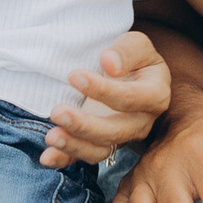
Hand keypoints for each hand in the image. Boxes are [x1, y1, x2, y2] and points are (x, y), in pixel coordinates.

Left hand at [40, 30, 171, 169]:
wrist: (126, 73)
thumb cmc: (132, 57)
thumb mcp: (136, 44)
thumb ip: (127, 51)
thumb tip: (109, 64)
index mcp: (155, 96)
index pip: (131, 98)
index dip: (103, 90)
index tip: (74, 75)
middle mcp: (141, 122)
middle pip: (116, 131)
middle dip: (85, 125)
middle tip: (56, 112)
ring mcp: (121, 137)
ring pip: (101, 150)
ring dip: (74, 145)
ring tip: (51, 136)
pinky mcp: (100, 144)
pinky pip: (85, 156)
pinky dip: (65, 159)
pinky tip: (47, 157)